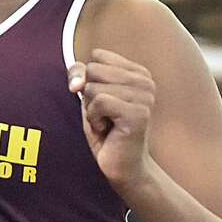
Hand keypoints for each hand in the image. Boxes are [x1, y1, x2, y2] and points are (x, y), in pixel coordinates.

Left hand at [68, 49, 155, 189]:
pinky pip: (99, 102)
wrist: (122, 165)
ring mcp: (144, 96)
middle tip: (105, 115)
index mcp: (138, 72)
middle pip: (94, 69)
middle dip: (89, 95)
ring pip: (94, 87)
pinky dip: (94, 119)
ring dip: (92, 110)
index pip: (97, 56)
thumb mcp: (88, 97)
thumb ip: (80, 75)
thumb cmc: (106, 131)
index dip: (88, 79)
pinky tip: (107, 130)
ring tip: (108, 123)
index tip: (102, 101)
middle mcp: (146, 80)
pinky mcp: (138, 113)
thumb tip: (76, 82)